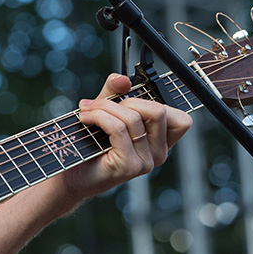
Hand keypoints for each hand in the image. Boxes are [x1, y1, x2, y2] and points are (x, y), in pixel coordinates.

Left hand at [62, 73, 191, 199]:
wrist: (72, 175)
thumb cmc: (91, 143)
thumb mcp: (106, 111)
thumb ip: (115, 92)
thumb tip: (122, 79)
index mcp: (161, 141)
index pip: (180, 119)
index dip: (154, 102)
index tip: (126, 101)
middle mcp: (160, 154)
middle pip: (158, 111)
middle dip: (125, 101)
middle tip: (100, 105)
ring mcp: (147, 162)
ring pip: (133, 118)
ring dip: (104, 107)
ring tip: (86, 111)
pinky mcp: (130, 166)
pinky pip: (118, 129)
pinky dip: (99, 117)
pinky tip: (85, 119)